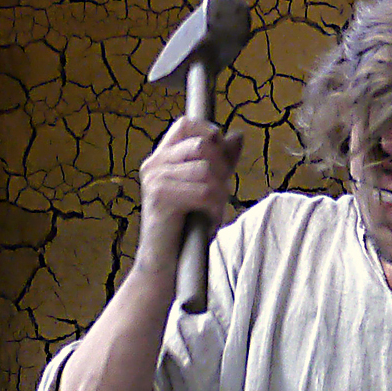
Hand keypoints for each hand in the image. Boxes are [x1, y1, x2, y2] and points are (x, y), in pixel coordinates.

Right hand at [134, 117, 243, 278]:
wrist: (167, 266)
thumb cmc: (188, 229)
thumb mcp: (208, 188)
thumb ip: (221, 161)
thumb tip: (237, 135)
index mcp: (161, 158)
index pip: (186, 124)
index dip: (210, 134)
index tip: (221, 161)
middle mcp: (154, 164)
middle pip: (201, 144)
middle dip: (221, 168)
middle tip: (220, 193)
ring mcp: (155, 180)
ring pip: (206, 169)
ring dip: (219, 193)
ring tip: (212, 211)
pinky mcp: (161, 198)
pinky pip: (203, 191)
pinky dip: (214, 208)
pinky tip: (208, 220)